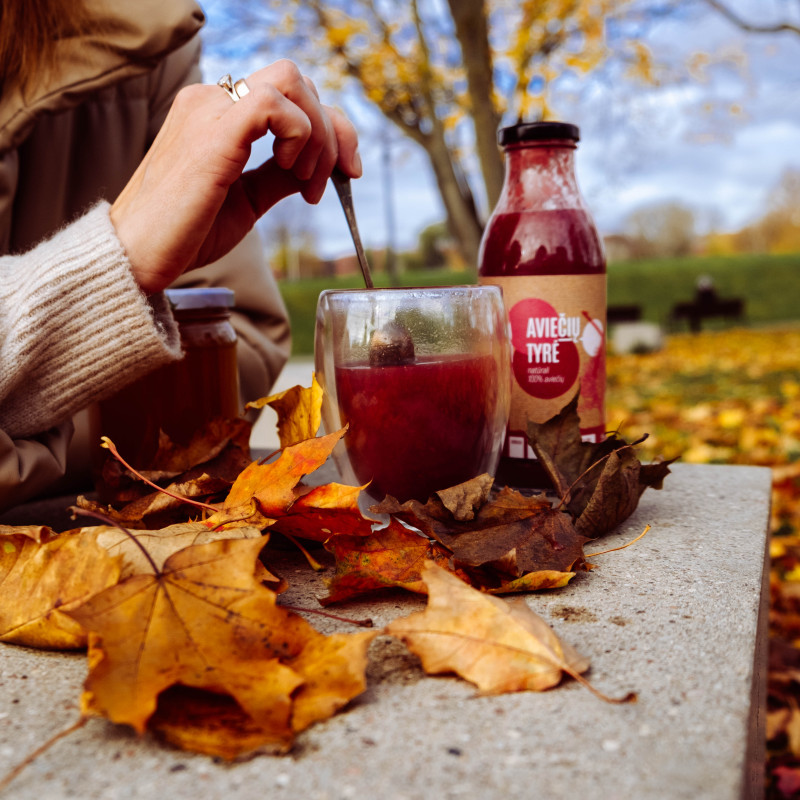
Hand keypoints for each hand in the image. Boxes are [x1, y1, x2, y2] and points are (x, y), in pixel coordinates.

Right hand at [110, 60, 360, 293]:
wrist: (139, 258)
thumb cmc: (185, 232)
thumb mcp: (248, 199)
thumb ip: (280, 175)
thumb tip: (318, 167)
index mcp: (218, 112)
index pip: (290, 94)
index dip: (330, 128)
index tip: (343, 173)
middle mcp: (213, 100)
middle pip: (298, 82)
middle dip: (333, 132)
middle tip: (329, 182)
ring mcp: (210, 110)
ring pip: (292, 84)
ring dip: (318, 135)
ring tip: (306, 182)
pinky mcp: (213, 133)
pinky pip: (273, 105)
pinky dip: (298, 135)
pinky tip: (291, 170)